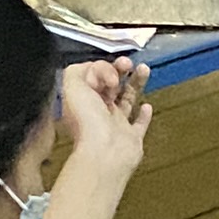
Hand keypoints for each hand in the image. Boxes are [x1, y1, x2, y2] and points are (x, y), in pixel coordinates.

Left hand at [55, 56, 150, 177]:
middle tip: (128, 64)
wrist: (105, 154)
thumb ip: (77, 70)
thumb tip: (94, 68)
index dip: (103, 68)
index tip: (111, 73)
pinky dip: (144, 115)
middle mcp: (97, 112)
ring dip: (135, 82)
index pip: (93, 75)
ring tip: (144, 69)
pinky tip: (147, 105)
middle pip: (110, 85)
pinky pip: (139, 124)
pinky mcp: (131, 138)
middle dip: (119, 70)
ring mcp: (115, 125)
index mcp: (82, 100)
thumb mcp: (72, 85)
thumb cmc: (87, 124)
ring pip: (126, 99)